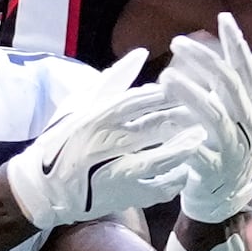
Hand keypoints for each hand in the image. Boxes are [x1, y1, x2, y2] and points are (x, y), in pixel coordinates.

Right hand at [5, 48, 202, 229]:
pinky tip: (188, 168)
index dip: (163, 93)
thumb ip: (112, 81)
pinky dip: (175, 178)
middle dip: (181, 117)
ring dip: (184, 148)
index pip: (135, 101)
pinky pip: (157, 187)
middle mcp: (105, 145)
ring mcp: (116, 173)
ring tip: (202, 137)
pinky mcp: (123, 196)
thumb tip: (141, 54)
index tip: (184, 84)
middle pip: (152, 127)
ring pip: (159, 159)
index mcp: (94, 119)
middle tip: (206, 108)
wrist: (45, 190)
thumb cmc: (62, 141)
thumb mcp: (79, 105)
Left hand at [158, 12, 251, 223]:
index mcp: (251, 107)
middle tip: (177, 42)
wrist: (219, 197)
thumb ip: (251, 78)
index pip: (247, 69)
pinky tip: (164, 122)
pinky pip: (199, 150)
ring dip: (190, 94)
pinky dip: (183, 135)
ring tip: (165, 77)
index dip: (236, 43)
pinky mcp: (214, 170)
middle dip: (204, 60)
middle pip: (229, 86)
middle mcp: (248, 125)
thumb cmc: (225, 146)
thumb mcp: (240, 110)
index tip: (223, 17)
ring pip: (214, 115)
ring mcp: (233, 148)